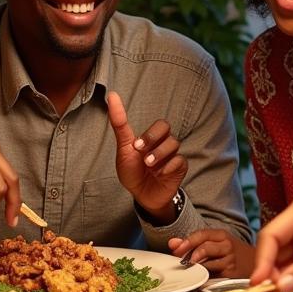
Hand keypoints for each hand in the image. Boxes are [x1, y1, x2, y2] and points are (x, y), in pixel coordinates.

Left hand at [107, 91, 187, 222]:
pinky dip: (168, 167)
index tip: (136, 146)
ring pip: (174, 144)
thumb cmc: (133, 171)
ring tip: (149, 166)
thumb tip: (112, 96)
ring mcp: (173, 156)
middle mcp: (164, 144)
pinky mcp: (180, 168)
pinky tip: (160, 174)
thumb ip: (120, 123)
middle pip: (167, 129)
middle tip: (143, 155)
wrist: (141, 195)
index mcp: (152, 138)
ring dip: (159, 155)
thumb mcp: (124, 148)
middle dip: (153, 140)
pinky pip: (180, 161)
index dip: (150, 134)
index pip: (160, 124)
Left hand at [169, 230, 255, 277]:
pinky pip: (214, 276)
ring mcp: (231, 260)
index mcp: (221, 235)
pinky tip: (202, 277)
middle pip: (204, 248)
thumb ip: (192, 242)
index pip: (201, 235)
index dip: (187, 242)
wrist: (255, 263)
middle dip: (190, 256)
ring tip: (190, 271)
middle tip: (181, 263)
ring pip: (208, 264)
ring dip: (196, 268)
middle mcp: (228, 246)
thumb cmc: (230, 252)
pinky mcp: (232, 274)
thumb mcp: (214, 243)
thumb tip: (172, 243)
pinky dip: (205, 277)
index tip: (175, 251)